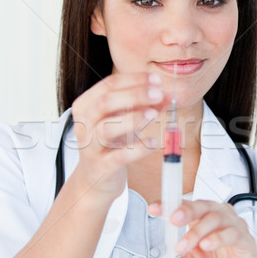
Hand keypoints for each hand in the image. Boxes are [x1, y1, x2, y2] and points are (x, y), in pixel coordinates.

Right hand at [70, 72, 168, 198]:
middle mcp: (84, 124)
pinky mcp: (102, 167)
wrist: (96, 176)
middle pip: (105, 103)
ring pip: (107, 129)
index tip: (156, 80)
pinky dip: (138, 149)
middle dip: (134, 96)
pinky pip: (119, 157)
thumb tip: (172, 95)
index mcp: (86, 105)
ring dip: (132, 119)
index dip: (134, 80)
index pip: (109, 85)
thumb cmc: (111, 141)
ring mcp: (91, 147)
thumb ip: (148, 105)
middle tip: (158, 94)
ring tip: (154, 114)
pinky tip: (154, 142)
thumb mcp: (127, 119)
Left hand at [150, 199, 256, 257]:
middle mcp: (217, 224)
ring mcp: (233, 230)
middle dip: (186, 210)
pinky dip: (219, 237)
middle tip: (173, 219)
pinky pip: (234, 233)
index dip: (169, 205)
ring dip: (199, 230)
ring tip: (185, 246)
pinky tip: (207, 245)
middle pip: (203, 206)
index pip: (184, 208)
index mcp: (199, 225)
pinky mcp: (247, 243)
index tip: (154, 209)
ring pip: (217, 217)